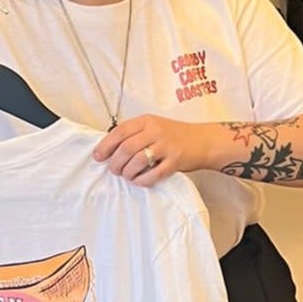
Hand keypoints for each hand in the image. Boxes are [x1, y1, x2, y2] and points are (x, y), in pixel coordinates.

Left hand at [92, 115, 210, 186]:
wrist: (204, 141)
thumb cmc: (174, 135)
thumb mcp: (154, 126)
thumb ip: (134, 134)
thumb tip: (108, 149)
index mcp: (147, 121)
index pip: (120, 132)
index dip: (105, 146)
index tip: (98, 157)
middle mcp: (156, 131)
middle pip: (126, 149)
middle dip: (115, 163)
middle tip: (114, 170)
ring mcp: (166, 146)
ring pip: (137, 162)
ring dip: (127, 172)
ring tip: (127, 175)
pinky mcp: (175, 161)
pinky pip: (152, 175)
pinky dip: (142, 180)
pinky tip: (139, 180)